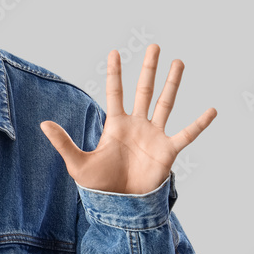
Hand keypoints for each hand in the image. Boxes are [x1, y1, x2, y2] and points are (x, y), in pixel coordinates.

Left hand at [40, 44, 215, 194]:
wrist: (121, 207)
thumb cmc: (99, 187)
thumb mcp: (77, 163)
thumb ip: (63, 142)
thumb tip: (42, 124)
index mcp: (115, 125)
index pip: (115, 92)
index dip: (114, 73)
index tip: (114, 51)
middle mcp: (136, 125)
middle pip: (143, 90)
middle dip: (148, 69)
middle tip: (154, 46)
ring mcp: (154, 136)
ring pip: (166, 103)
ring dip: (172, 83)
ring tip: (179, 62)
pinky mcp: (168, 151)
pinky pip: (187, 134)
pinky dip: (199, 124)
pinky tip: (211, 110)